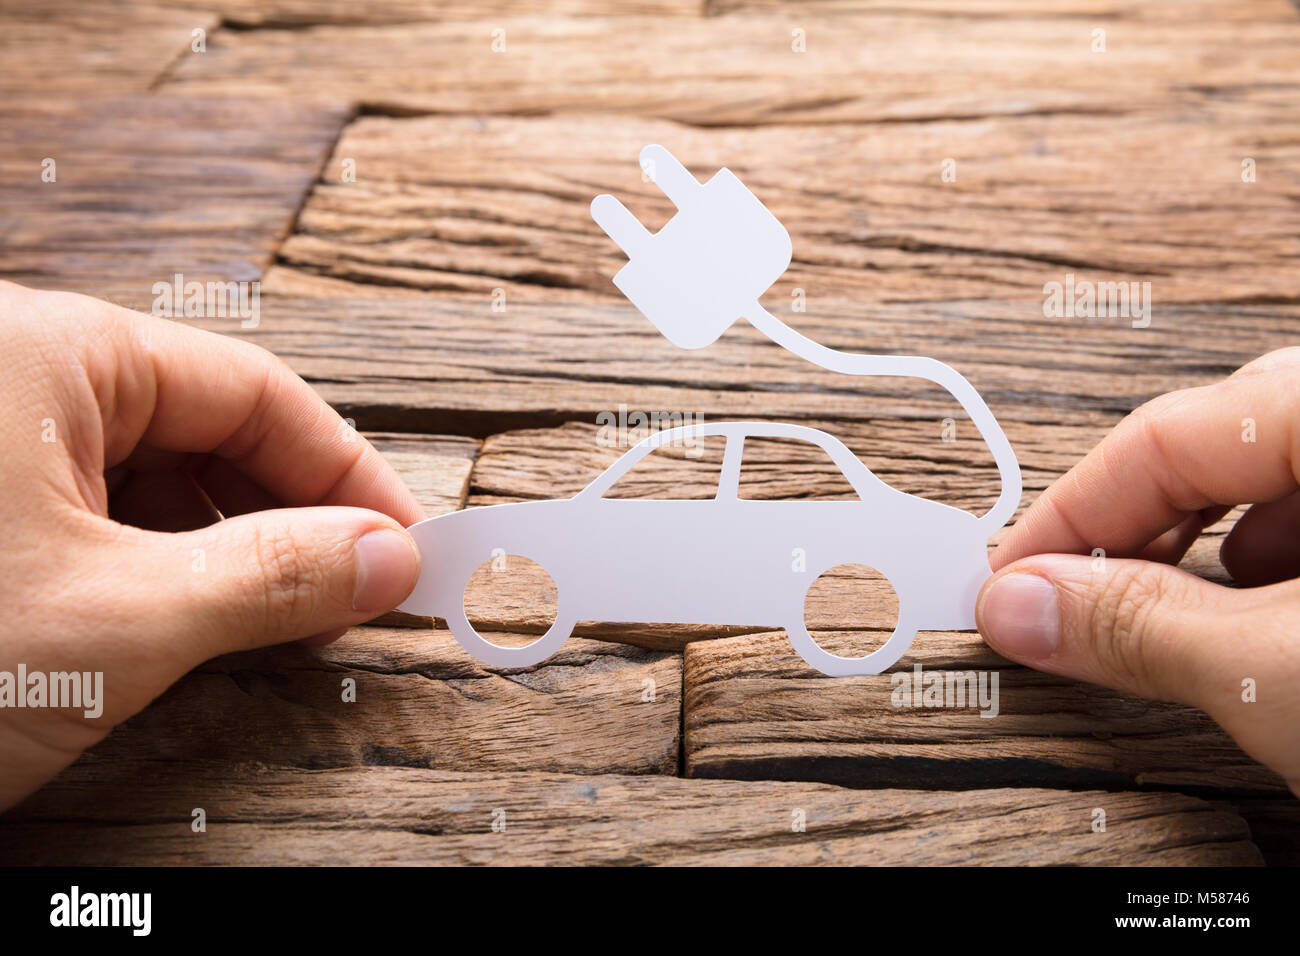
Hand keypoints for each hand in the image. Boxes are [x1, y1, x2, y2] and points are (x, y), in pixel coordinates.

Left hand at [0, 282, 423, 810]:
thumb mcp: (116, 625)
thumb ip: (273, 579)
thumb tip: (383, 558)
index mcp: (43, 353)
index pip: (253, 389)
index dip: (346, 470)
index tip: (403, 543)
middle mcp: (9, 379)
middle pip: (204, 426)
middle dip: (290, 511)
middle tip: (354, 591)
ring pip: (148, 477)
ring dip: (228, 547)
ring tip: (279, 619)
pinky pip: (91, 517)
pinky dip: (157, 568)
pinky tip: (190, 623)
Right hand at [978, 347, 1299, 793]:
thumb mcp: (1277, 672)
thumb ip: (1138, 626)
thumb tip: (1020, 603)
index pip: (1163, 435)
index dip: (1066, 514)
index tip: (1005, 579)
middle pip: (1224, 440)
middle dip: (1136, 526)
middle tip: (1068, 599)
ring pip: (1287, 470)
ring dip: (1214, 543)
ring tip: (1173, 610)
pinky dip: (1285, 559)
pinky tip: (1275, 613)